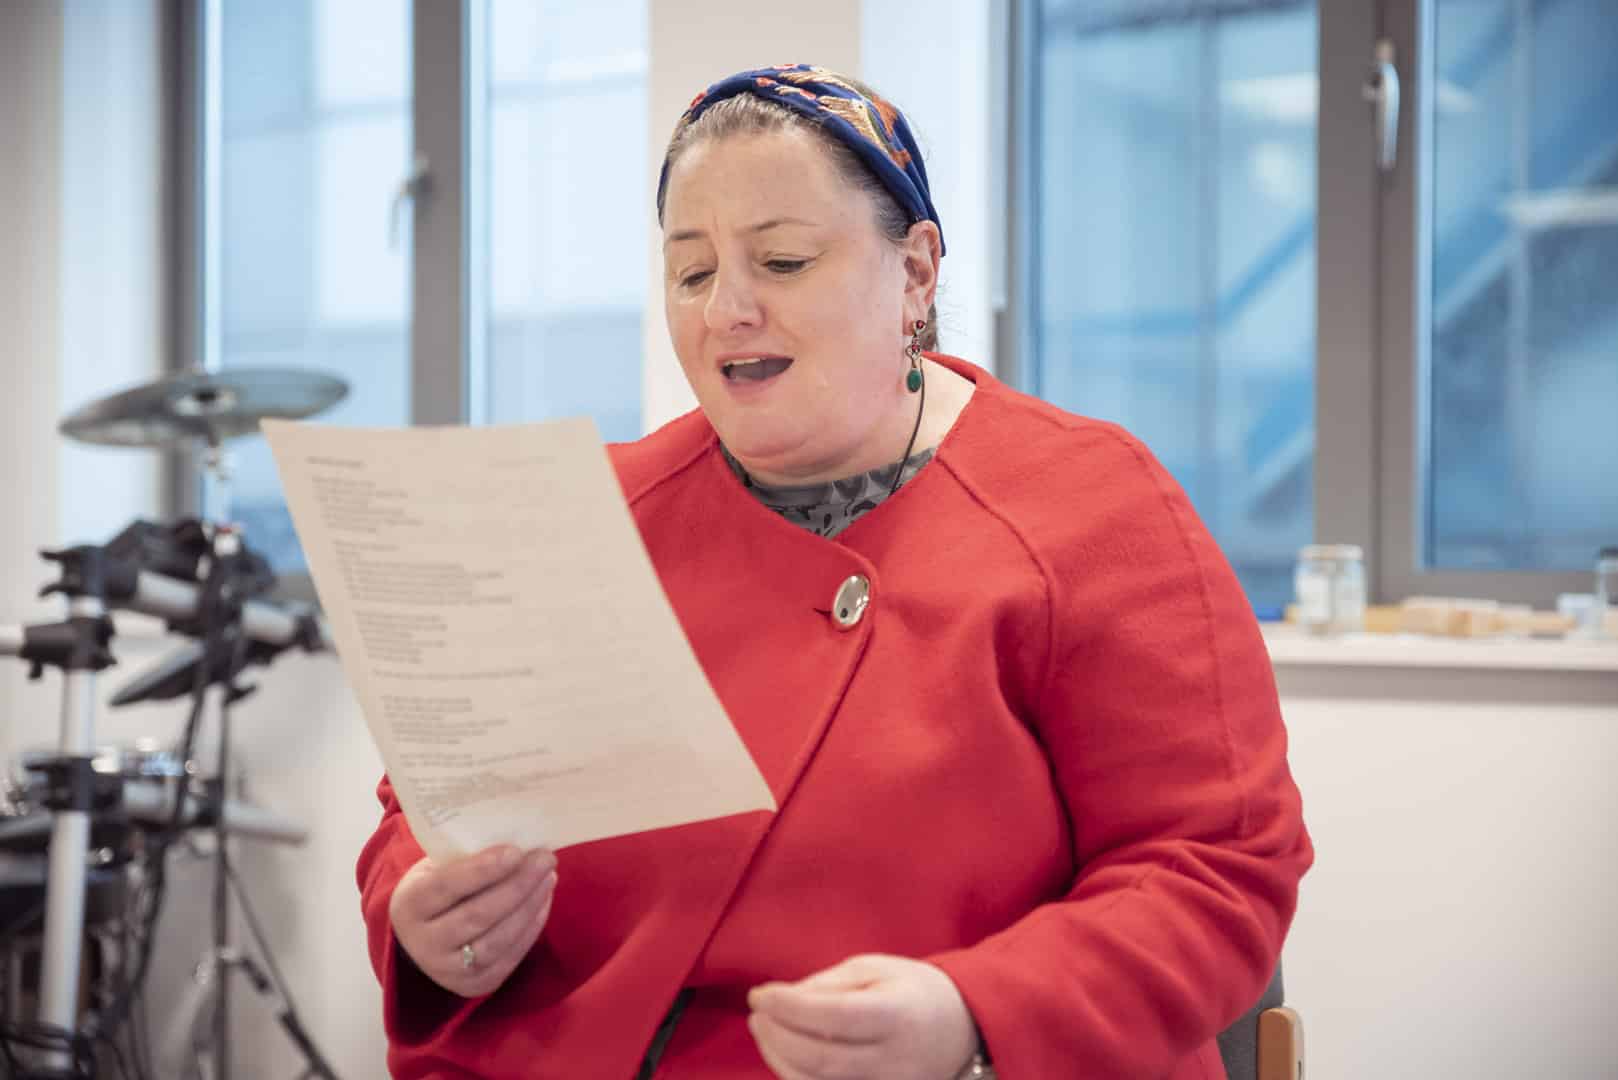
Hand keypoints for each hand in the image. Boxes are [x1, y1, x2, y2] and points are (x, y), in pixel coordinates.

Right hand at [388, 844, 557, 997]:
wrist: (418, 940)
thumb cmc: (435, 890)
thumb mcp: (435, 869)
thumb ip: (465, 859)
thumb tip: (518, 843)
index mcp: (410, 906)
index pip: (447, 886)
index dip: (483, 869)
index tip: (516, 851)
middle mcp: (424, 943)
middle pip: (477, 915)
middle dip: (517, 885)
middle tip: (545, 858)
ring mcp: (448, 971)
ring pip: (497, 940)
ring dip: (530, 906)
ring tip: (548, 877)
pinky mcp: (474, 986)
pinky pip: (510, 957)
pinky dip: (532, 927)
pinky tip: (543, 901)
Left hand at [747, 954, 978, 1079]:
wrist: (960, 1030)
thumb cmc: (912, 991)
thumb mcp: (875, 969)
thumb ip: (829, 984)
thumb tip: (782, 1001)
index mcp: (897, 1015)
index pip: (835, 1016)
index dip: (789, 1007)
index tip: (759, 994)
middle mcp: (894, 1060)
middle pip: (821, 1058)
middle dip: (777, 1035)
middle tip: (756, 1013)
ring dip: (780, 1059)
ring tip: (764, 1030)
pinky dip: (797, 1078)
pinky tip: (783, 1055)